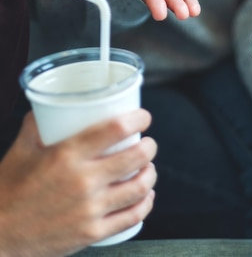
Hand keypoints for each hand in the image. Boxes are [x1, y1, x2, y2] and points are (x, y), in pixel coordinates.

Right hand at [0, 110, 157, 256]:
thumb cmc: (7, 192)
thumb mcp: (19, 152)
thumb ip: (36, 127)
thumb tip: (53, 105)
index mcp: (65, 155)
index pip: (115, 129)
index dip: (138, 119)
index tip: (143, 117)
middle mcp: (82, 181)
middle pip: (136, 157)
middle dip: (149, 147)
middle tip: (147, 144)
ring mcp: (90, 209)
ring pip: (140, 187)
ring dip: (151, 174)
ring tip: (148, 169)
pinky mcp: (92, 232)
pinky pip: (132, 216)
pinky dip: (145, 204)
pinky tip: (145, 197)